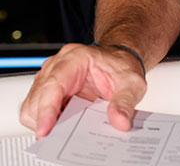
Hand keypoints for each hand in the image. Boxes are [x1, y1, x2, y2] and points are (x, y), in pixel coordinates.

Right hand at [20, 43, 146, 137]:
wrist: (119, 61)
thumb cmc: (121, 66)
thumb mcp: (131, 82)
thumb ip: (125, 102)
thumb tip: (119, 121)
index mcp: (75, 57)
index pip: (53, 84)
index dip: (46, 110)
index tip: (45, 131)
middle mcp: (58, 66)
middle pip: (37, 99)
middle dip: (45, 121)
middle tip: (63, 136)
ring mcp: (50, 79)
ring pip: (32, 107)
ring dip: (44, 124)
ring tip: (66, 130)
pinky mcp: (49, 93)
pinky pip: (37, 113)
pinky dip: (46, 124)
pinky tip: (63, 126)